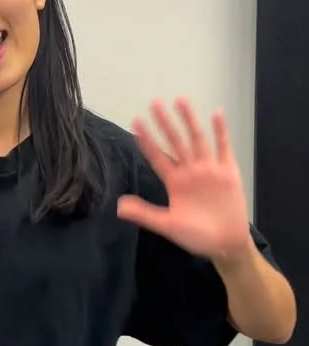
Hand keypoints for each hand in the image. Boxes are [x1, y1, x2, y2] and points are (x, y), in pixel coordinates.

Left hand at [117, 98, 250, 258]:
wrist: (226, 245)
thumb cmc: (196, 236)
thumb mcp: (168, 225)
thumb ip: (145, 214)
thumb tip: (118, 207)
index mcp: (174, 181)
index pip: (157, 156)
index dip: (147, 140)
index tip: (135, 122)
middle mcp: (190, 171)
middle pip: (175, 141)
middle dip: (165, 123)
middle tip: (154, 102)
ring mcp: (209, 169)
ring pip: (197, 139)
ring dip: (189, 120)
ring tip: (181, 100)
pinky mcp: (227, 172)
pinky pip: (223, 148)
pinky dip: (220, 131)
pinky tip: (216, 113)